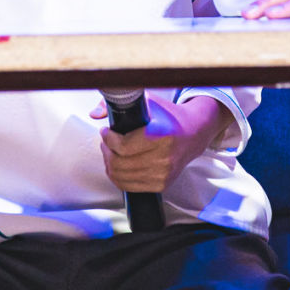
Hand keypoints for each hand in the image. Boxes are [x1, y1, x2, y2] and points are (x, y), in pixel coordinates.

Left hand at [95, 94, 228, 193]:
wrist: (193, 134)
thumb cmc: (170, 118)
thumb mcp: (148, 103)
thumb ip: (119, 104)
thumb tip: (95, 113)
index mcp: (161, 136)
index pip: (123, 146)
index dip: (108, 138)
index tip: (105, 131)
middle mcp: (164, 158)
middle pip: (119, 163)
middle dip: (106, 151)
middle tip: (106, 142)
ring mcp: (163, 174)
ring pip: (121, 176)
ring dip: (109, 164)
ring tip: (111, 152)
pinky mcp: (161, 184)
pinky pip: (129, 186)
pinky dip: (118, 177)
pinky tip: (118, 165)